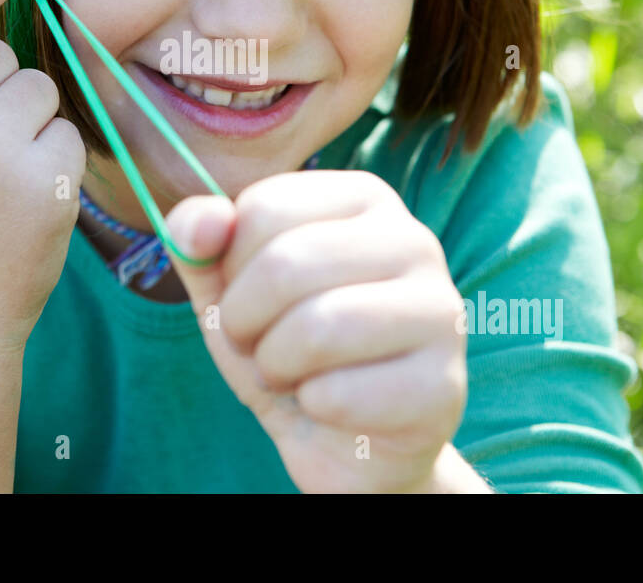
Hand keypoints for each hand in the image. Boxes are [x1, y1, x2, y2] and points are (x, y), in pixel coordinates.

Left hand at [166, 170, 466, 492]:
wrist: (348, 442)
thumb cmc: (289, 349)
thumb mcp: (228, 289)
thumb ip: (199, 240)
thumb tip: (204, 219)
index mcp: (364, 199)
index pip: (264, 207)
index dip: (231, 266)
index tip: (247, 296)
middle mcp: (414, 240)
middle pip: (288, 264)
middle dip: (245, 320)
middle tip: (258, 347)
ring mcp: (441, 311)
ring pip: (320, 327)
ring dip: (276, 365)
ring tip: (290, 375)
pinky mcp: (443, 386)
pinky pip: (340, 394)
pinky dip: (312, 408)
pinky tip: (331, 407)